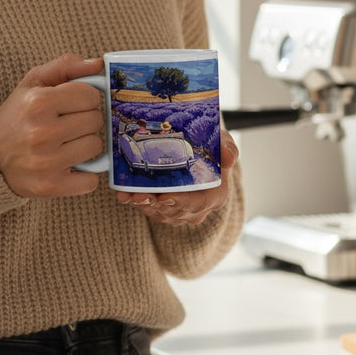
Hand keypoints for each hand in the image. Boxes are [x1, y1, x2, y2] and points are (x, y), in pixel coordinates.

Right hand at [0, 54, 104, 197]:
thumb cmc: (17, 116)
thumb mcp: (33, 83)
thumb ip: (65, 67)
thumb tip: (98, 63)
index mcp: (38, 102)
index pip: (91, 95)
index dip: (86, 98)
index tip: (74, 104)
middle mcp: (42, 132)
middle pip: (95, 120)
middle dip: (86, 120)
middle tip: (68, 124)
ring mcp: (46, 162)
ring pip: (96, 147)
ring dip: (86, 145)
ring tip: (67, 144)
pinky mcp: (50, 186)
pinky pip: (90, 180)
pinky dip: (85, 175)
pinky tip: (69, 165)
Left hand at [116, 130, 238, 225]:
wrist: (197, 151)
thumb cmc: (210, 147)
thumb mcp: (222, 142)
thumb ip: (227, 147)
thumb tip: (229, 157)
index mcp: (215, 195)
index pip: (199, 203)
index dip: (180, 202)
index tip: (164, 197)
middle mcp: (198, 208)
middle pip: (175, 210)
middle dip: (154, 203)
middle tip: (138, 195)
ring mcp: (181, 212)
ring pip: (160, 212)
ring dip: (143, 204)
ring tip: (128, 195)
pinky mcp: (166, 211)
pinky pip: (151, 210)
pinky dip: (138, 203)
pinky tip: (125, 195)